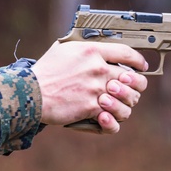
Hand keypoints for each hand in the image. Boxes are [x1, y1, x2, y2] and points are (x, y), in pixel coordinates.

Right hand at [30, 41, 148, 132]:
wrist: (30, 93)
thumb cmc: (43, 72)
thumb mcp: (62, 50)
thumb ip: (82, 49)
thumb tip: (94, 50)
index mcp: (92, 51)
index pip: (127, 53)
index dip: (138, 61)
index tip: (140, 66)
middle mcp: (98, 68)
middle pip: (134, 79)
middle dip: (134, 87)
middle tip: (128, 90)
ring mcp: (97, 89)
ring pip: (128, 101)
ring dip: (124, 105)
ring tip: (113, 105)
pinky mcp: (91, 107)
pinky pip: (113, 118)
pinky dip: (111, 121)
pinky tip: (104, 118)